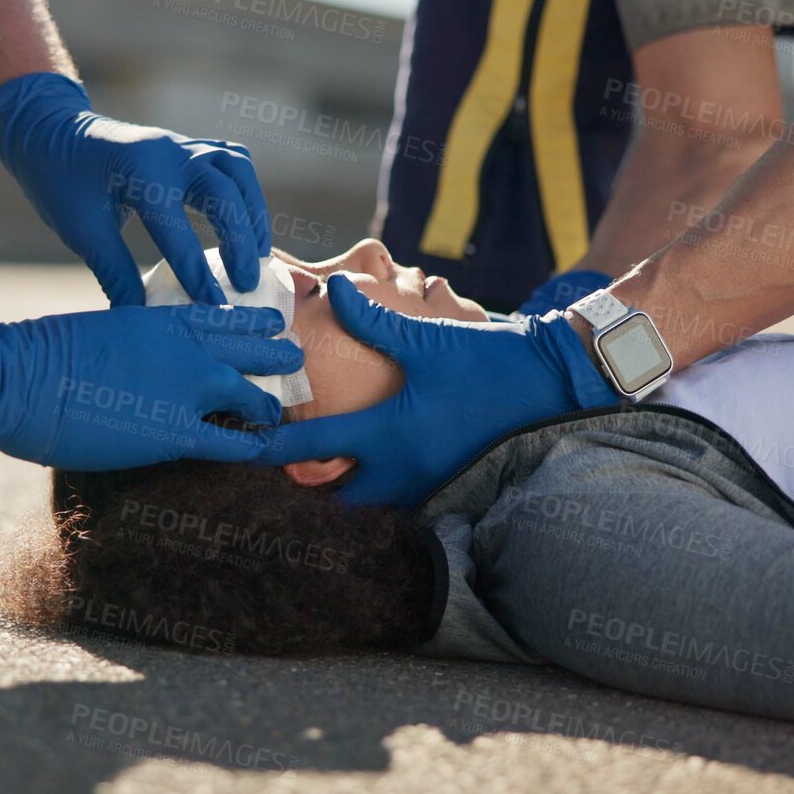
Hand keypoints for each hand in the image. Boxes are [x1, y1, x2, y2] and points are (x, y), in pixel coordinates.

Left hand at [0, 72, 269, 305]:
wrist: (51, 132)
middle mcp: (169, 150)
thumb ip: (116, 273)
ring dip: (253, 213)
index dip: (195, 270)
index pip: (177, 226)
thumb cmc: (60, 181)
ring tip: (258, 255)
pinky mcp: (189, 146)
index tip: (212, 306)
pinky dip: (246, 192)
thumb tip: (142, 320)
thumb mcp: (82, 231)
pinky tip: (248, 223)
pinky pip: (232, 162)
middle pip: (223, 193)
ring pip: (237, 172)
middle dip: (239, 241)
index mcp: (139, 169)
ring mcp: (183, 144)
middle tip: (243, 285)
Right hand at [0, 304, 302, 470]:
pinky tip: (265, 450)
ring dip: (270, 401)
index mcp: (163, 317)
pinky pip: (232, 442)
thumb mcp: (100, 330)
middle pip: (250, 346)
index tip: (272, 320)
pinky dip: (252, 446)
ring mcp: (188, 388)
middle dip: (276, 352)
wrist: (19, 378)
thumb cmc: (42, 355)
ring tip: (282, 407)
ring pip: (252, 393)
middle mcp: (186, 347)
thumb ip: (132, 340)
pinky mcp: (176, 432)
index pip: (225, 315)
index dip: (253, 320)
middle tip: (295, 355)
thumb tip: (136, 357)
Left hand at [253, 276, 618, 507]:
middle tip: (280, 468)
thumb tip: (333, 289)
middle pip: (337, 497)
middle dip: (307, 488)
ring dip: (344, 491)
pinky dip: (380, 491)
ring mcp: (429, 483)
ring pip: (370, 503)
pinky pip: (402, 498)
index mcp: (390, 433)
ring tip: (316, 474)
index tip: (241, 445)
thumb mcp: (427, 338)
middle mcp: (404, 469)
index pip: (314, 449)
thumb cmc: (487, 360)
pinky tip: (370, 471)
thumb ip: (373, 320)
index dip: (271, 448)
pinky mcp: (450, 483)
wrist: (552, 384)